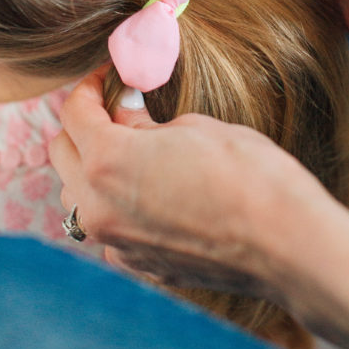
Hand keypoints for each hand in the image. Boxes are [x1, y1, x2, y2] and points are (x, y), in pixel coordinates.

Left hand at [50, 69, 338, 305]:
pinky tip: (151, 196)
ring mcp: (115, 244)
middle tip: (117, 110)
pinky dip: (118, 209)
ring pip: (77, 198)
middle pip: (61, 155)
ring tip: (133, 154)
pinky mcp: (138, 268)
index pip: (73, 113)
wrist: (287, 245)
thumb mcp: (193, 128)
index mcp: (107, 161)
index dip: (89, 88)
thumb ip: (145, 124)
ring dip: (93, 171)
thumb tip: (125, 120)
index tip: (107, 79)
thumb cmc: (249, 175)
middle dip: (83, 127)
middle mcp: (97, 208)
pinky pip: (109, 230)